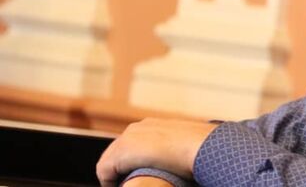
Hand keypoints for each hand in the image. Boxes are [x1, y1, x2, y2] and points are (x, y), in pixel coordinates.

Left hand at [96, 118, 216, 186]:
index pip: (133, 144)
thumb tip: (187, 155)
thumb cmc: (200, 146)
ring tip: (124, 186)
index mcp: (152, 125)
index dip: (132, 161)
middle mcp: (136, 129)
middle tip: (128, 181)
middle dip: (119, 168)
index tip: (139, 173)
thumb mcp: (188, 143)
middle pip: (116, 151)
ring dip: (114, 175)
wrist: (198, 145)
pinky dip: (109, 182)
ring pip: (108, 162)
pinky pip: (104, 172)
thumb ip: (179, 146)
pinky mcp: (120, 154)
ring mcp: (126, 140)